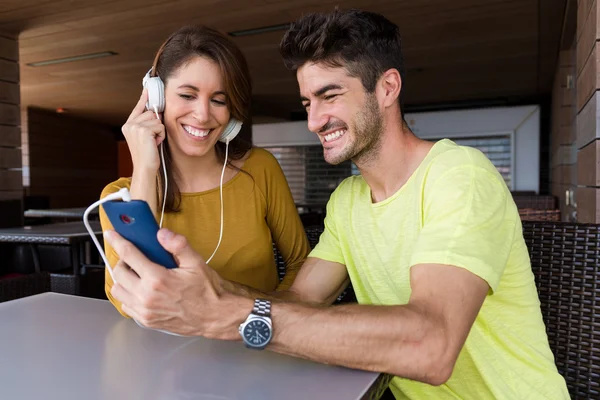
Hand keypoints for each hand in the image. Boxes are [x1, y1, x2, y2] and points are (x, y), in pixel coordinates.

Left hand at [104, 228, 243, 337]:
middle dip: (122, 261)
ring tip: (135, 274)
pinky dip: (128, 295)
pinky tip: (141, 290)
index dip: (118, 241)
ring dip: (122, 279)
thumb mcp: (196, 262)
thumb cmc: (208, 291)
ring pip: (117, 291)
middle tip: (132, 257)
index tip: (112, 235)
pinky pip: (126, 305)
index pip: (129, 255)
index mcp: (157, 279)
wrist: (216, 316)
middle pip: (118, 273)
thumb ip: (178, 245)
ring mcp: (145, 311)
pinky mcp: (146, 321)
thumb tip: (162, 234)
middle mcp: (146, 296)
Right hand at [121, 88, 165, 171]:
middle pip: (151, 113)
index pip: (137, 109)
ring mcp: (135, 127)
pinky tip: (155, 143)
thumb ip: (146, 124)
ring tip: (153, 142)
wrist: (145, 167)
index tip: (147, 89)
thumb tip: (156, 111)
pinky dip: (161, 135)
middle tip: (152, 139)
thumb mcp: (145, 137)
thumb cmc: (147, 154)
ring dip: (159, 131)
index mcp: (128, 126)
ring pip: (157, 120)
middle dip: (156, 125)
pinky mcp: (144, 130)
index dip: (143, 99)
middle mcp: (129, 125)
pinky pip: (160, 126)